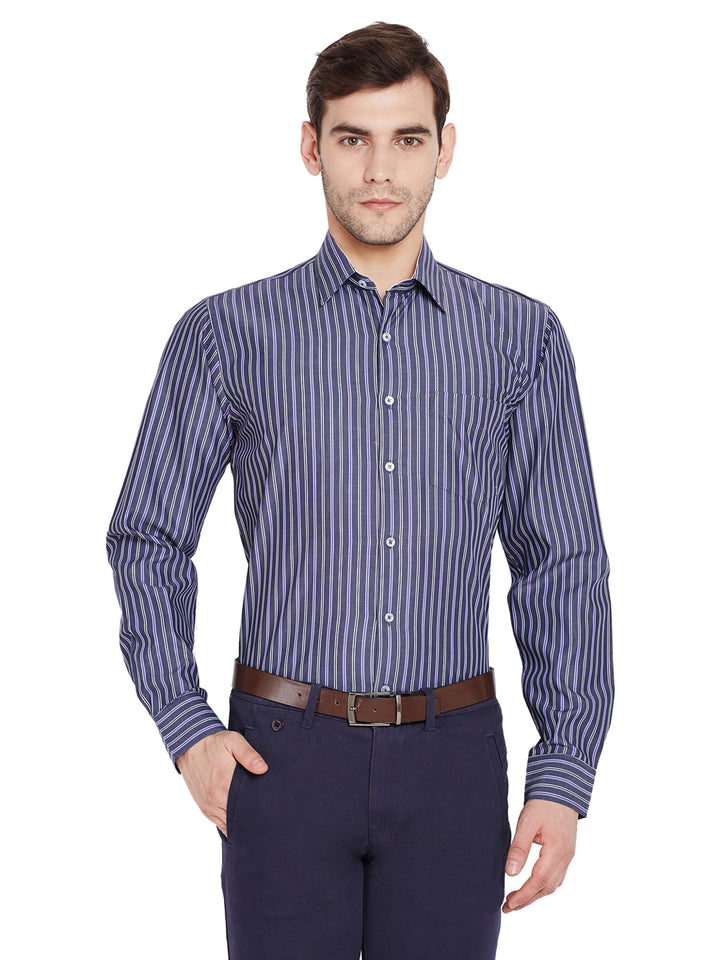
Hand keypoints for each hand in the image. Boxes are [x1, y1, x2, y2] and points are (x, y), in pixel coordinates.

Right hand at [176, 730, 267, 836]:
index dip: (259, 806)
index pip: (247, 802)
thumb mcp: (233, 741)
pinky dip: (230, 825)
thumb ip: (249, 754)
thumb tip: (263, 768)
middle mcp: (216, 797)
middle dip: (252, 816)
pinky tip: (240, 821)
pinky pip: (219, 824)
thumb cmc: (213, 743)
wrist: (189, 747)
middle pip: (240, 815)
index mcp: (225, 780)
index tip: (269, 806)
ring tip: (254, 818)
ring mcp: (209, 804)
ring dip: (241, 822)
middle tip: (265, 813)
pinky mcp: (204, 808)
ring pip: (230, 823)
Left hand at [502, 798, 577, 912]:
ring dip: (535, 895)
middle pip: (547, 887)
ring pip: (552, 885)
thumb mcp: (527, 822)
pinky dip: (543, 886)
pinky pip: (556, 877)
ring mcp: (568, 856)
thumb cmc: (543, 803)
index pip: (540, 880)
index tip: (509, 903)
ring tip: (516, 901)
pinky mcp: (566, 853)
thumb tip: (510, 873)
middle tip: (508, 907)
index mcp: (557, 849)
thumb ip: (519, 848)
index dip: (524, 895)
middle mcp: (566, 857)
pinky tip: (532, 887)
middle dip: (527, 900)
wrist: (562, 790)